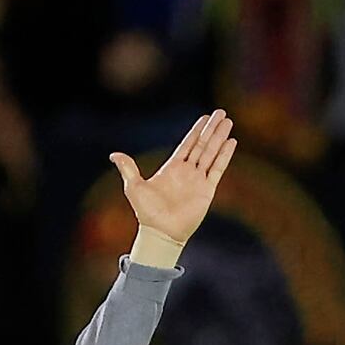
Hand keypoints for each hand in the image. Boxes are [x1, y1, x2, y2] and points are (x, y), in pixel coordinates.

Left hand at [109, 109, 238, 266]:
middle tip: (221, 112)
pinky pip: (217, 169)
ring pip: (211, 153)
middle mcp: (187, 172)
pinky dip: (224, 155)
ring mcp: (198, 180)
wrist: (161, 232)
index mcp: (172, 168)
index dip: (196, 130)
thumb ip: (128, 168)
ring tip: (228, 122)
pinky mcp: (207, 190)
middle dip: (212, 129)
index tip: (204, 117)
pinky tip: (231, 142)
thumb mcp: (134, 187)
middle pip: (202, 144)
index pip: (187, 144)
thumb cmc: (146, 212)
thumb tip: (114, 155)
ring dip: (220, 138)